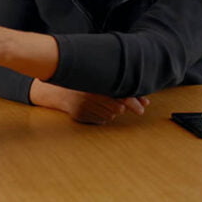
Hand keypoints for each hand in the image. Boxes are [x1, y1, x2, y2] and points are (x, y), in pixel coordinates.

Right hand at [30, 79, 149, 124]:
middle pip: (118, 108)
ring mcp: (84, 106)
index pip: (121, 95)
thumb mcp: (102, 81)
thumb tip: (145, 103)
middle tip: (114, 100)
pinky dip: (101, 116)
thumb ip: (124, 90)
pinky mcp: (79, 116)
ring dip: (110, 111)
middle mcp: (90, 95)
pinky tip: (93, 107)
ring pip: (110, 115)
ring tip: (99, 102)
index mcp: (97, 84)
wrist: (56, 88)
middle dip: (120, 106)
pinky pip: (100, 120)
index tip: (142, 108)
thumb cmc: (83, 82)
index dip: (134, 103)